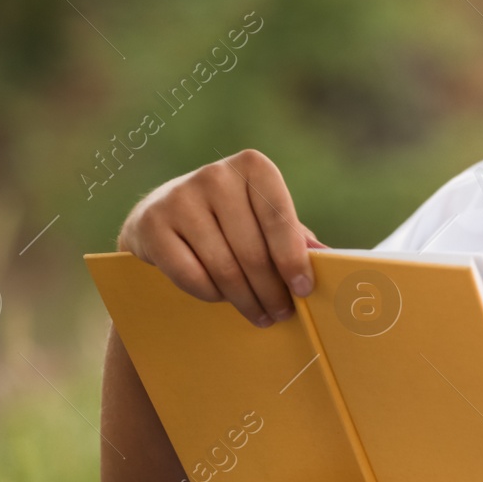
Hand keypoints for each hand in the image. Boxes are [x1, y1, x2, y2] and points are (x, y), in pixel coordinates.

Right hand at [117, 149, 325, 326]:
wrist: (161, 214)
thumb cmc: (229, 218)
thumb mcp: (262, 216)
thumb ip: (294, 234)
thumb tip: (330, 256)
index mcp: (252, 166)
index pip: (278, 218)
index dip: (292, 258)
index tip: (304, 290)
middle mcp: (216, 175)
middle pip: (252, 250)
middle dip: (271, 290)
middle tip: (282, 313)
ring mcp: (180, 197)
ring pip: (223, 267)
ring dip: (246, 300)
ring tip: (260, 315)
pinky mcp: (152, 224)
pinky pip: (190, 275)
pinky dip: (211, 294)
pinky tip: (222, 298)